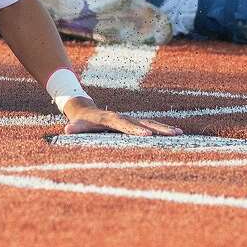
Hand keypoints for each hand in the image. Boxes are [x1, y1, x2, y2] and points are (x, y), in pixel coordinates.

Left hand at [61, 97, 181, 136]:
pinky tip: (177, 133)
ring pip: (151, 123)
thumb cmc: (82, 122)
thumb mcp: (77, 125)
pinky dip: (163, 129)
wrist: (86, 111)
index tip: (147, 135)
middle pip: (143, 122)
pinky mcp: (135, 123)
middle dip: (158, 129)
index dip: (135, 130)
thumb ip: (75, 128)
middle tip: (173, 134)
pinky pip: (151, 125)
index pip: (125, 125)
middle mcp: (124, 118)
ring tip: (180, 133)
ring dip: (164, 128)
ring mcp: (131, 119)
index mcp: (112, 119)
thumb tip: (67, 129)